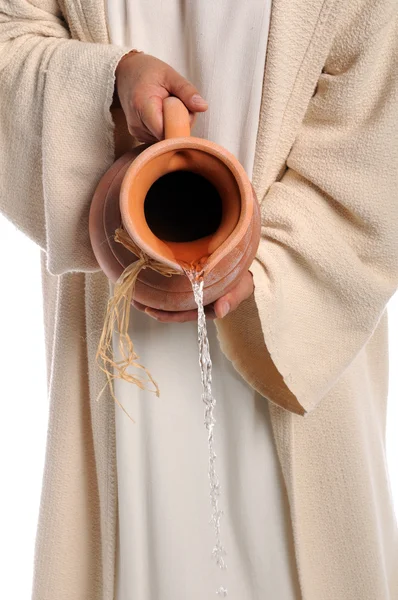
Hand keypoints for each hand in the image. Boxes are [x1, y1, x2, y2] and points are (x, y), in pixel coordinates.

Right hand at [114, 51, 207, 142]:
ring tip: (168, 107)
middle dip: (180, 125)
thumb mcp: (170, 75)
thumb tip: (203, 107)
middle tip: (180, 105)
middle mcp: (137, 125)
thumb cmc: (147, 71)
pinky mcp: (139, 136)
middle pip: (168, 136)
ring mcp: (137, 132)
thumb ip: (187, 91)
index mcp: (143, 106)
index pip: (167, 131)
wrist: (125, 73)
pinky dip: (166, 128)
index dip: (181, 126)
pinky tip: (163, 115)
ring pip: (165, 139)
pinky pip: (159, 138)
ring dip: (173, 126)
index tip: (186, 112)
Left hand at [132, 270, 253, 321]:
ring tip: (134, 294)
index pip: (183, 314)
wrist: (240, 268)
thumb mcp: (240, 289)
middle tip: (136, 303)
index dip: (168, 315)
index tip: (152, 312)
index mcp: (204, 308)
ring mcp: (189, 294)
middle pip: (171, 309)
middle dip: (154, 308)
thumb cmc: (241, 281)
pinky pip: (170, 287)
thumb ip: (231, 300)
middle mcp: (194, 304)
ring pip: (168, 300)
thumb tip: (222, 312)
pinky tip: (144, 282)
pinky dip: (158, 286)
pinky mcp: (186, 283)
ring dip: (152, 298)